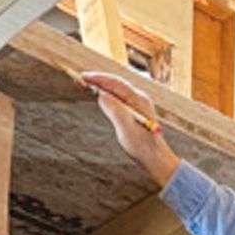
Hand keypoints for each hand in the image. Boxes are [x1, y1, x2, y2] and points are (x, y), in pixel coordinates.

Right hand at [77, 69, 180, 186]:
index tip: (84, 77)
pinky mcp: (134, 109)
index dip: (99, 78)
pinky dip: (106, 94)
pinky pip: (118, 96)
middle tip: (80, 79)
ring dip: (101, 85)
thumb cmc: (142, 146)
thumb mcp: (126, 130)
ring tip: (85, 84)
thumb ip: (115, 111)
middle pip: (116, 83)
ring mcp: (137, 103)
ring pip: (116, 89)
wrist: (155, 157)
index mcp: (139, 100)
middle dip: (98, 80)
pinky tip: (97, 95)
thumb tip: (101, 95)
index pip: (116, 83)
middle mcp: (139, 98)